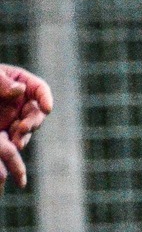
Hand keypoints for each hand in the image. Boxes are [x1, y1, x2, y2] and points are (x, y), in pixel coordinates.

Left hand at [0, 65, 52, 190]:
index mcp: (18, 82)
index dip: (46, 98)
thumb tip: (20, 90)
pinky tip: (10, 148)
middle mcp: (19, 101)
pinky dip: (12, 146)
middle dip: (33, 122)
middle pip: (36, 112)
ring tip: (15, 144)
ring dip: (24, 137)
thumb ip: (1, 83)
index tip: (46, 109)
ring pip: (27, 129)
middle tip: (23, 129)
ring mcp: (12, 117)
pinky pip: (13, 141)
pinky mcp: (4, 133)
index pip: (39, 88)